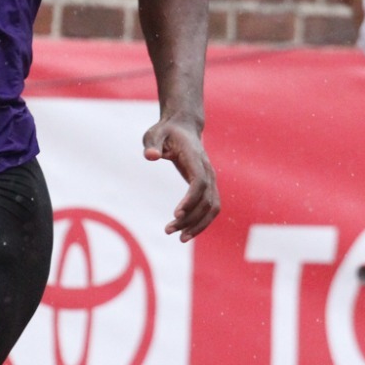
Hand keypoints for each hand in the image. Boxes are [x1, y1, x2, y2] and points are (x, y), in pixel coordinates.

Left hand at [144, 117, 218, 241]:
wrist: (183, 127)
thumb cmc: (166, 132)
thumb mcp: (154, 134)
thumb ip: (152, 144)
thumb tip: (151, 156)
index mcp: (196, 159)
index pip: (200, 183)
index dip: (191, 199)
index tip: (176, 213)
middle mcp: (208, 170)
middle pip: (206, 200)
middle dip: (190, 218)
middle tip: (168, 230)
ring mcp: (211, 179)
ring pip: (212, 207)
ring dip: (198, 224)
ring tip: (178, 237)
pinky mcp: (208, 186)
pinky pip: (211, 207)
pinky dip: (202, 221)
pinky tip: (186, 231)